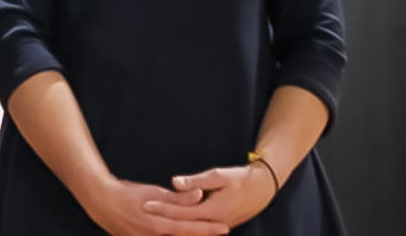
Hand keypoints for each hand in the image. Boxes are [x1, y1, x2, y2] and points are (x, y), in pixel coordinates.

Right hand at [82, 177, 229, 235]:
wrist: (100, 202)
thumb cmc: (127, 194)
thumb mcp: (153, 192)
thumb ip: (177, 197)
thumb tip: (199, 195)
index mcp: (159, 225)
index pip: (190, 228)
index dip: (208, 229)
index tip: (224, 228)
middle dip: (202, 235)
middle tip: (220, 231)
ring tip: (203, 233)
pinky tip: (179, 233)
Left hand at [143, 166, 272, 229]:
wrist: (263, 189)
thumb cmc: (241, 179)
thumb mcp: (218, 176)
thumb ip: (196, 181)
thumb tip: (175, 182)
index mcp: (212, 211)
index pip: (181, 212)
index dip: (163, 208)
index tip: (145, 204)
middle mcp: (214, 223)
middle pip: (182, 225)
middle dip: (162, 219)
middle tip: (142, 214)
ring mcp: (218, 226)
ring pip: (190, 231)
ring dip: (172, 227)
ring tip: (151, 223)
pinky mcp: (218, 225)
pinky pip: (197, 230)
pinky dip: (184, 229)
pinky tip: (172, 227)